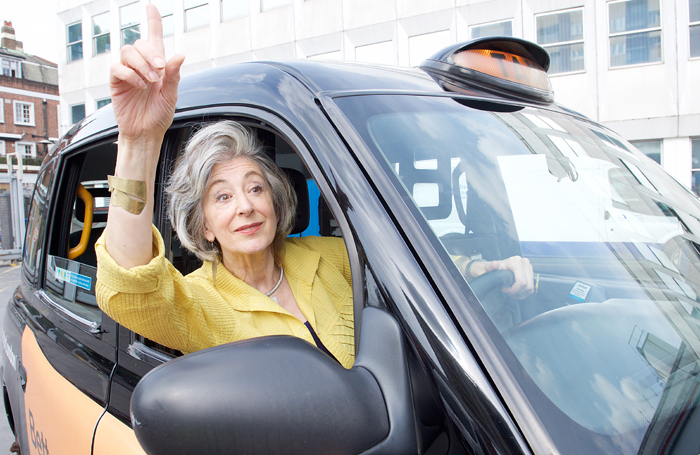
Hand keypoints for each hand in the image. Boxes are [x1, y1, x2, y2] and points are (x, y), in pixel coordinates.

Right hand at [109, 5, 184, 143]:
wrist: (146, 133)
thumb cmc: (159, 115)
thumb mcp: (171, 95)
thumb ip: (173, 75)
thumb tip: (179, 55)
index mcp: (157, 66)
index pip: (154, 38)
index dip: (152, 21)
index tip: (150, 6)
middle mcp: (141, 65)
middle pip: (140, 43)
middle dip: (151, 54)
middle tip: (159, 70)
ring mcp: (127, 72)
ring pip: (128, 52)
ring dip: (141, 64)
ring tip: (151, 81)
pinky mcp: (116, 82)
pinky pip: (118, 68)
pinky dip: (130, 74)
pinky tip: (140, 85)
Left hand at [469, 256, 533, 298]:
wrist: (494, 267)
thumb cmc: (491, 268)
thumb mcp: (488, 268)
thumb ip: (490, 267)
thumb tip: (494, 264)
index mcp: (516, 261)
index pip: (522, 282)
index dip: (514, 289)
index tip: (504, 289)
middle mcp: (525, 263)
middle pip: (527, 286)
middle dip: (517, 292)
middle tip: (507, 292)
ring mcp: (529, 268)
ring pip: (530, 288)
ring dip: (520, 293)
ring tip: (510, 292)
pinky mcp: (531, 274)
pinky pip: (531, 288)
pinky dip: (523, 293)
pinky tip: (514, 291)